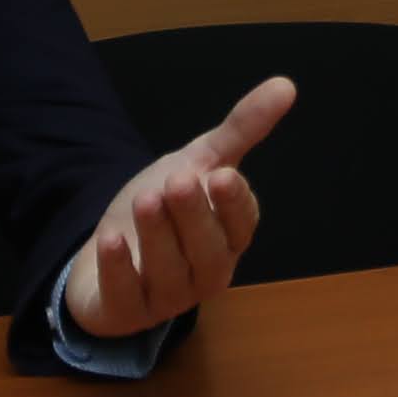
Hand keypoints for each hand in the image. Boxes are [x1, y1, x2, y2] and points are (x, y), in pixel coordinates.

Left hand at [66, 74, 294, 338]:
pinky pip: (126, 296)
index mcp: (229, 237)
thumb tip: (285, 85)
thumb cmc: (166, 208)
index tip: (223, 176)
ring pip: (169, 273)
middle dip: (194, 218)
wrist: (111, 247)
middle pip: (208, 252)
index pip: (241, 226)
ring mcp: (167, 297)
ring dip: (158, 237)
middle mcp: (205, 272)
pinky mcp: (126, 311)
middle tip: (179, 182)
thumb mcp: (199, 163)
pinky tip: (111, 240)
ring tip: (146, 201)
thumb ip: (241, 130)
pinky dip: (120, 270)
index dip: (233, 205)